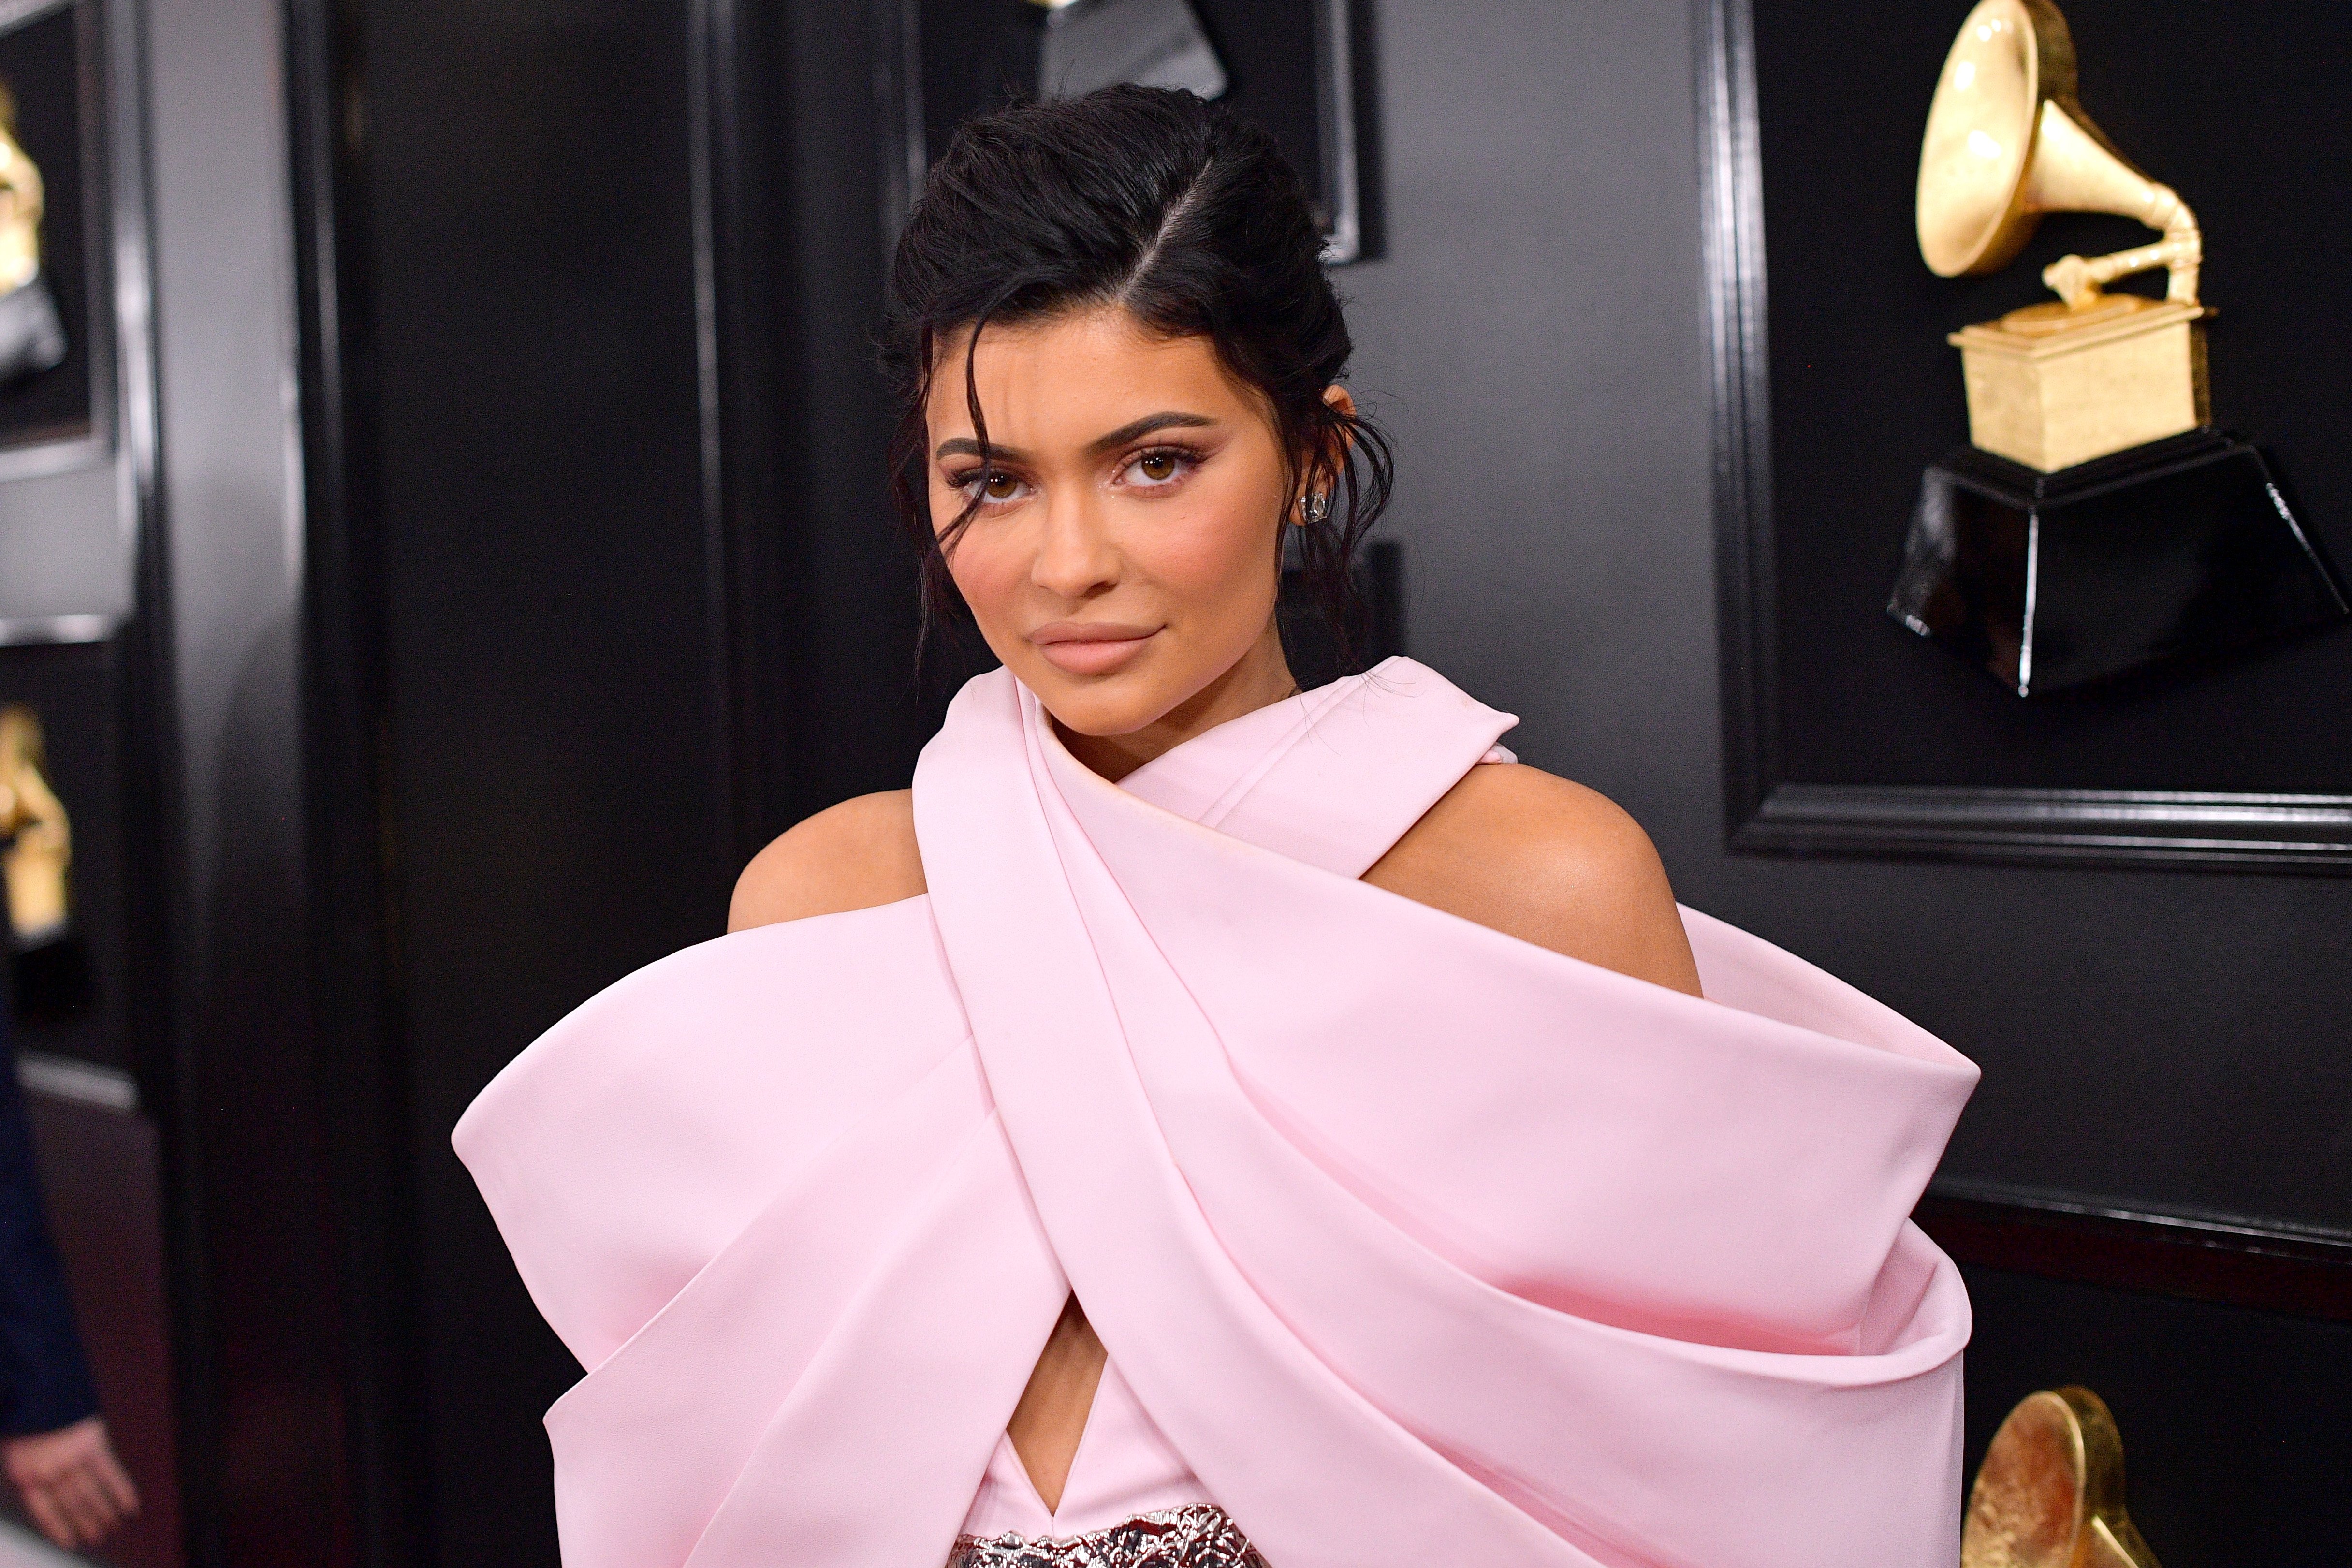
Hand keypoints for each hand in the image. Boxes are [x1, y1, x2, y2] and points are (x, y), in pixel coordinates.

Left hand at [3, 1415, 138, 1548]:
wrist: (37, 1387)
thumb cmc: (24, 1416)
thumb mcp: (14, 1446)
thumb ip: (29, 1467)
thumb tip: (44, 1487)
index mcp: (25, 1475)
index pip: (45, 1511)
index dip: (59, 1528)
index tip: (72, 1542)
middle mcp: (49, 1472)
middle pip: (71, 1504)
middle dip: (85, 1523)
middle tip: (97, 1536)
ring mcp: (71, 1460)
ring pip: (90, 1494)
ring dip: (103, 1512)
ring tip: (112, 1526)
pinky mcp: (93, 1445)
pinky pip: (110, 1474)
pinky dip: (121, 1491)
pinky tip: (130, 1506)